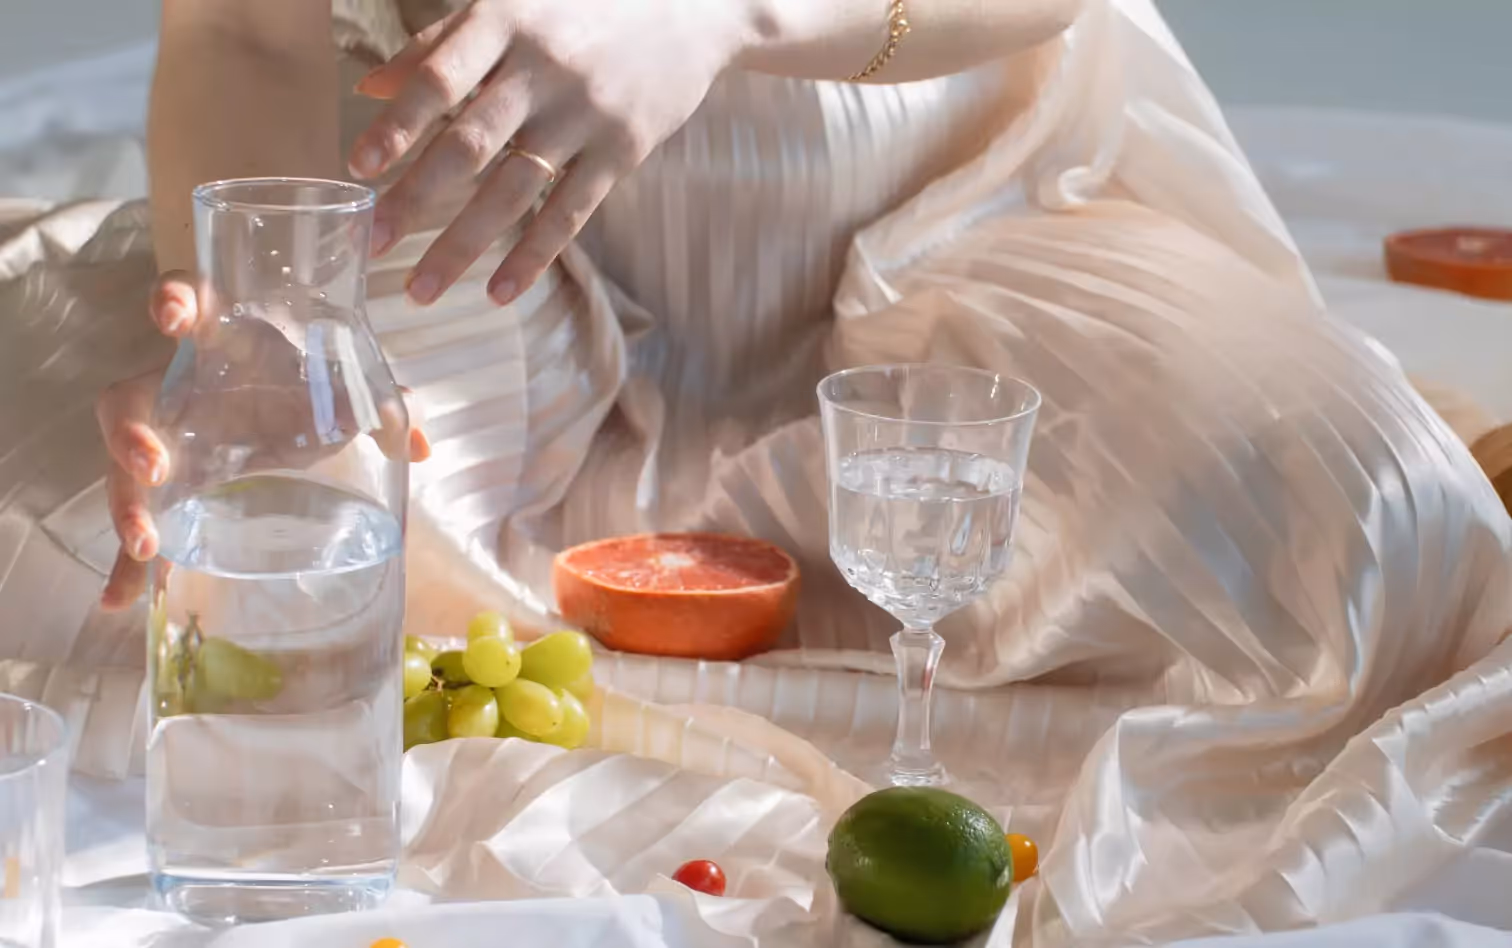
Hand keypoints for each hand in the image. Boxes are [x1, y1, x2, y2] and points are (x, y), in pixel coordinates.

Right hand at [95, 272, 430, 608]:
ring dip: (127, 507)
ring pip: (124, 469)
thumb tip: (420, 445)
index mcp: (225, 342)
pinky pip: (142, 523)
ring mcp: (168, 440)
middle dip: (131, 433)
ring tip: (146, 548)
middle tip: (153, 466)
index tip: (169, 317)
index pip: (190, 301)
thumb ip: (384, 403)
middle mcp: (181, 388)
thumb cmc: (310, 374)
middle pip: (129, 402)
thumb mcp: (349, 382)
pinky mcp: (173, 485)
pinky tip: (120, 601)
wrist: (292, 395)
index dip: (173, 298)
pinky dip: (126, 565)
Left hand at [348, 0, 755, 306]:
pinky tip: (498, 291)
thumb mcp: (513, 3)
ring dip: (463, 244)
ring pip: (515, 189)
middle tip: (372, 244)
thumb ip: (441, 43)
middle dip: (415, 199)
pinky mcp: (624, 149)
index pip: (440, 80)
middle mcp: (545, 69)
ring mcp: (587, 114)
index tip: (359, 168)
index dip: (398, 126)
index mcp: (506, 21)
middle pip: (469, 144)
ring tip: (421, 288)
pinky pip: (570, 212)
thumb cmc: (586, 3)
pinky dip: (533, 255)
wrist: (693, 7)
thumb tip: (371, 88)